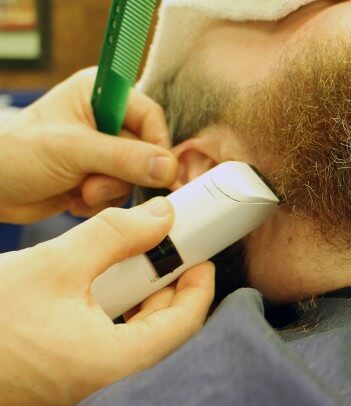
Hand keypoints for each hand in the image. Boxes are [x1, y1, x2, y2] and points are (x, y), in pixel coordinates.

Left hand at [0, 68, 176, 222]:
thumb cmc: (14, 155)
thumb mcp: (71, 150)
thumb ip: (123, 157)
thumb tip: (168, 167)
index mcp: (100, 93)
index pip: (150, 116)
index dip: (157, 145)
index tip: (158, 173)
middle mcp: (106, 118)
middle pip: (147, 150)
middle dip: (123, 175)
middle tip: (94, 185)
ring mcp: (104, 149)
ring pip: (137, 176)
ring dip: (110, 191)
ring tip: (80, 192)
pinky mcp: (99, 174)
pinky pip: (122, 191)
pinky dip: (102, 201)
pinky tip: (75, 198)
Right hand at [0, 197, 213, 405]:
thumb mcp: (55, 265)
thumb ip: (114, 235)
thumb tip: (162, 215)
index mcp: (114, 361)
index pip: (185, 323)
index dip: (199, 285)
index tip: (200, 255)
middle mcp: (107, 378)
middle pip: (163, 328)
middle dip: (169, 285)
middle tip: (167, 249)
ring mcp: (87, 378)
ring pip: (136, 334)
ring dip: (140, 295)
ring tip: (134, 259)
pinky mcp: (68, 372)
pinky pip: (109, 339)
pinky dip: (115, 309)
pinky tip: (101, 283)